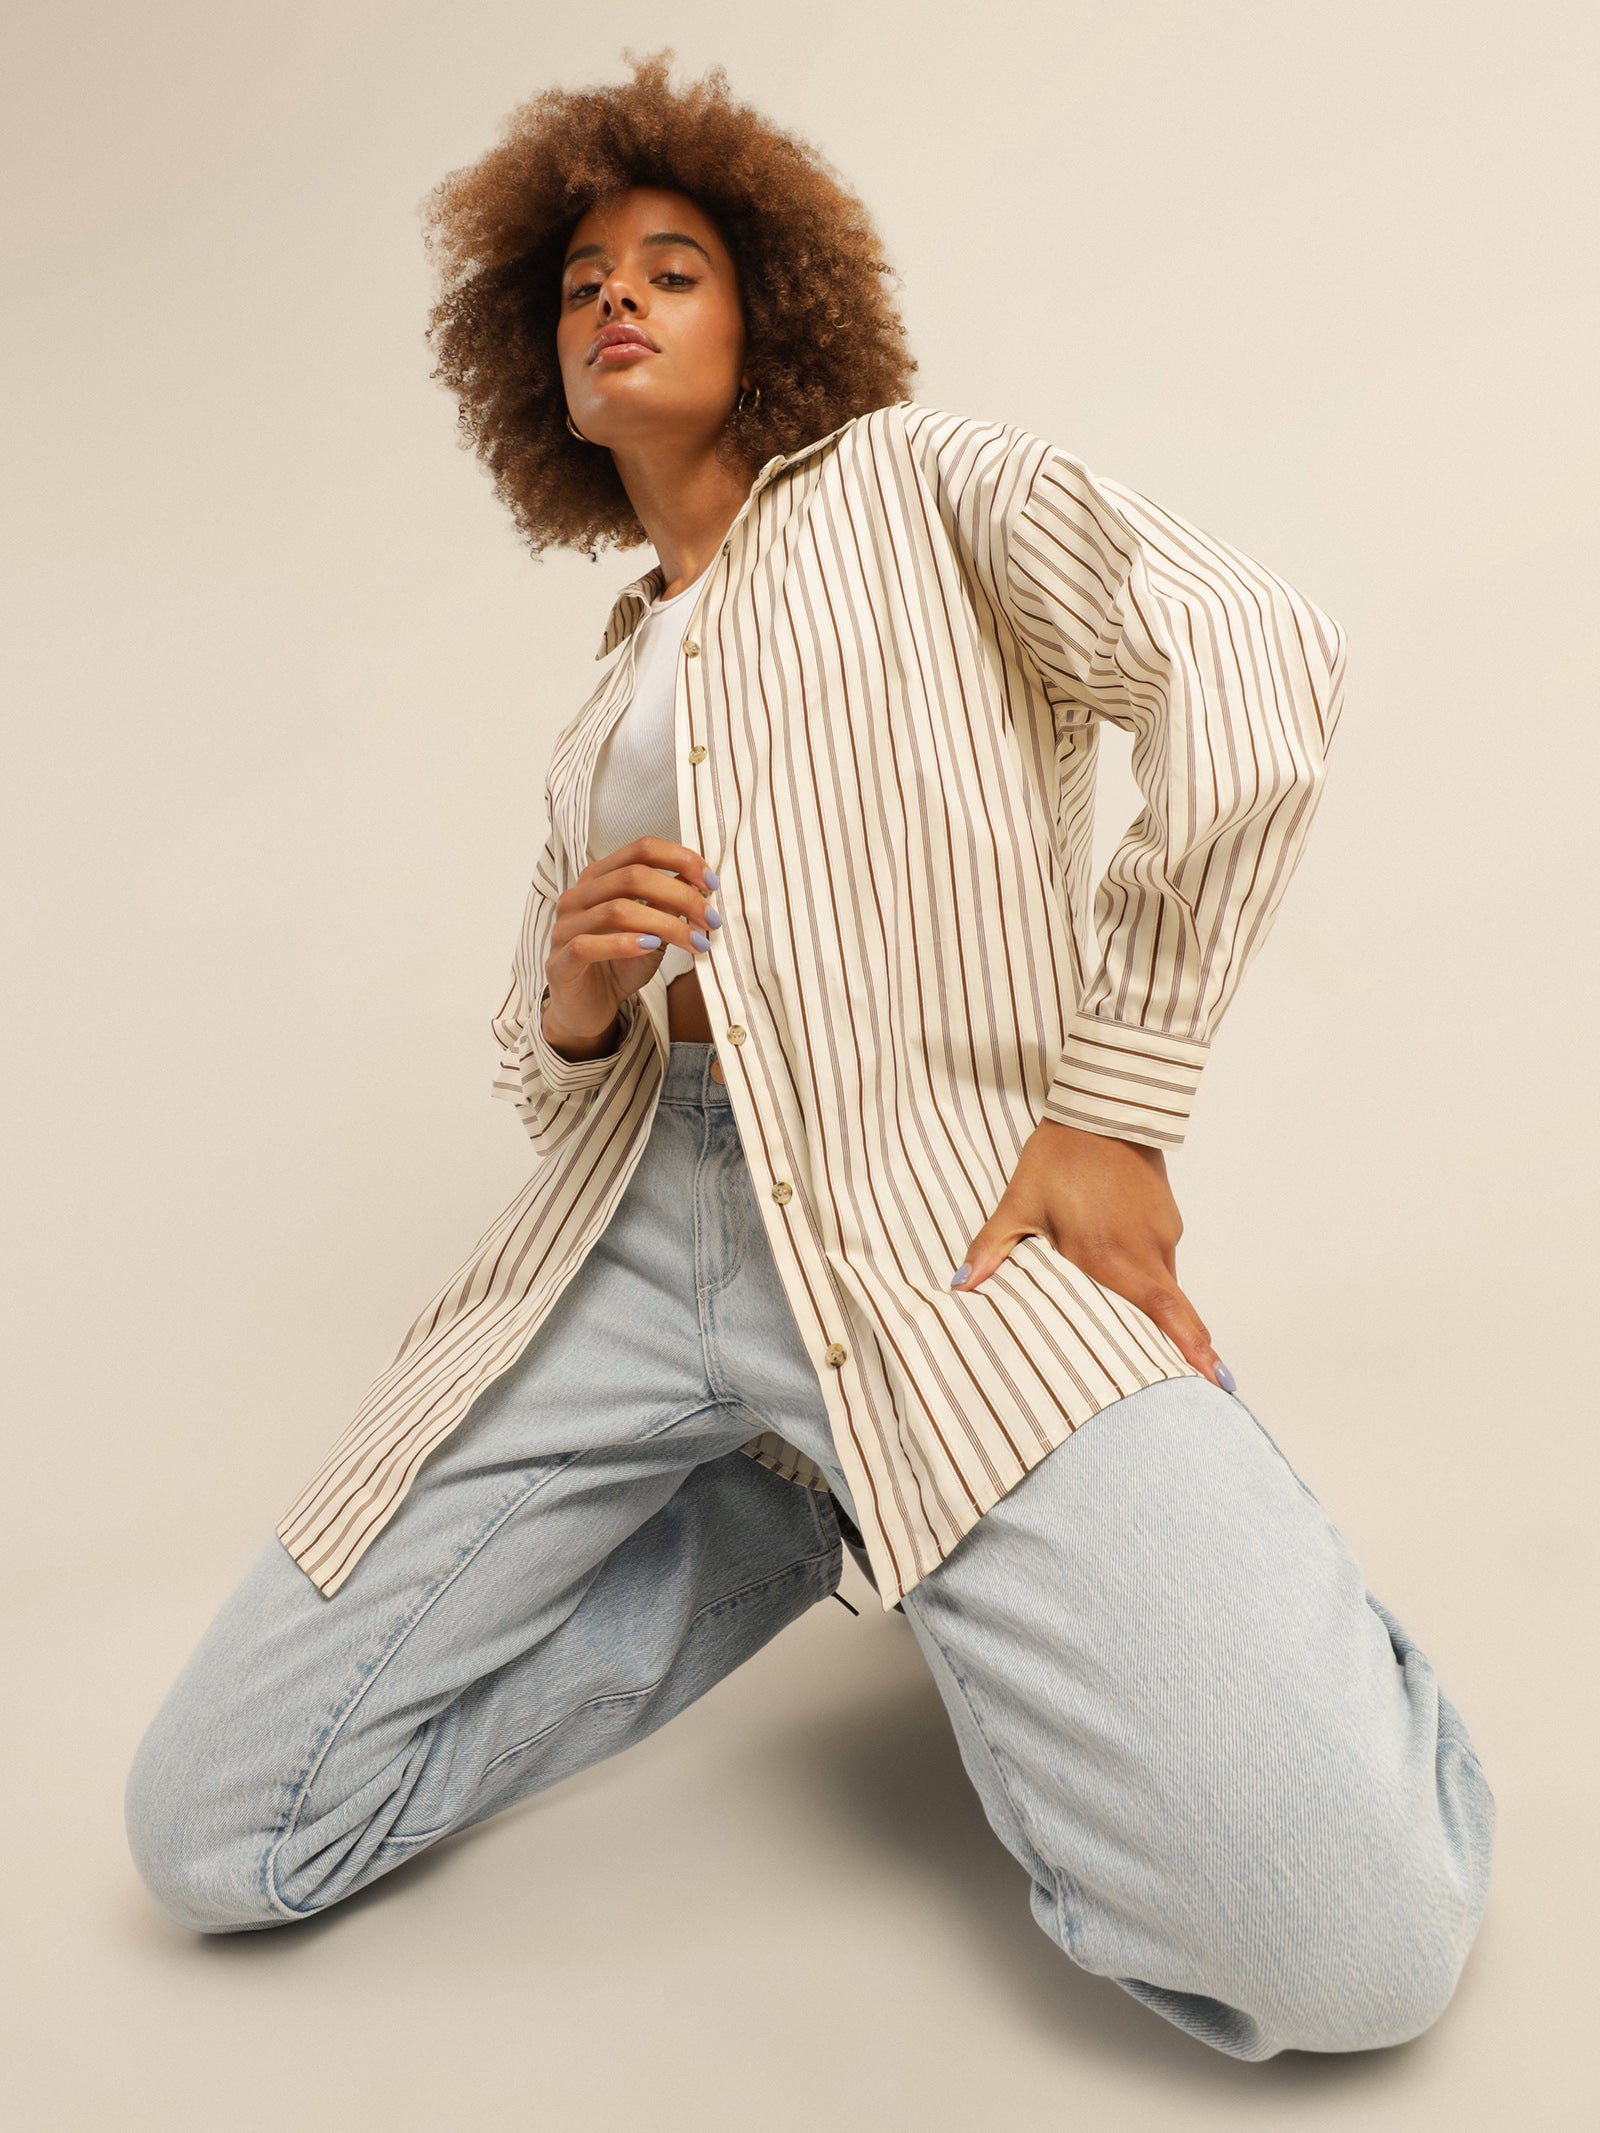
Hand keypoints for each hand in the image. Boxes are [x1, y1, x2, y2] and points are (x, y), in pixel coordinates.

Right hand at [541, 836, 719, 1058]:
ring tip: (695, 942)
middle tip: (711, 919)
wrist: (588, 1009)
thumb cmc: (620, 965)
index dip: (680, 859)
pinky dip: (624, 944)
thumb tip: (699, 882)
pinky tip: (650, 947)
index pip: (640, 849)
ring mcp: (565, 927)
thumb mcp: (653, 931)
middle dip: (681, 896)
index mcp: (599, 878)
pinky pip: (588, 944)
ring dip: (665, 924)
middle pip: (633, 876)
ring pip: (617, 910)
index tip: (711, 882)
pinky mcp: (560, 961)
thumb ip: (668, 905)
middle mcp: (578, 895)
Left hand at [950, 1120, 1234, 1389]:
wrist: (1103, 1105)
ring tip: (1146, 1334)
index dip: (1190, 1350)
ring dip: (1157, 1309)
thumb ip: (992, 1249)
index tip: (1216, 1383)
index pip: (1160, 1314)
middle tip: (1211, 1382)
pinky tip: (1126, 1270)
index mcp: (1107, 1254)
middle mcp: (1144, 1249)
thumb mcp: (1018, 1202)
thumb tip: (959, 1286)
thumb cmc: (1060, 1154)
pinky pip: (1162, 1260)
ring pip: (1165, 1285)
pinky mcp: (1168, 1218)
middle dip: (1192, 1348)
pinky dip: (1150, 1277)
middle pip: (1173, 1311)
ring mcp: (1163, 1232)